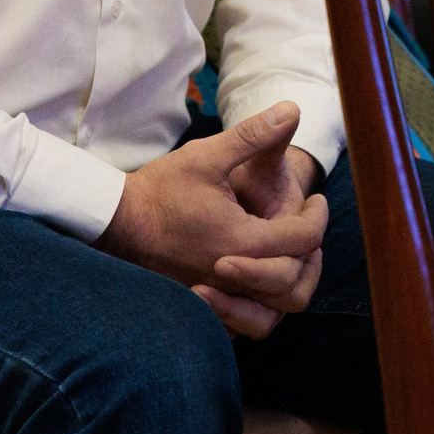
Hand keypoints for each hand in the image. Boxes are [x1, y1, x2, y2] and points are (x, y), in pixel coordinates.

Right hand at [96, 104, 328, 337]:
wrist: (114, 223)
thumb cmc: (160, 189)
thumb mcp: (207, 155)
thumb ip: (253, 135)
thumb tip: (292, 107)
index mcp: (240, 241)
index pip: (303, 240)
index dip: (318, 218)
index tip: (317, 200)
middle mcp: (230, 279)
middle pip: (294, 284)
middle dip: (309, 255)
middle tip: (308, 226)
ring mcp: (213, 300)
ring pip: (269, 317)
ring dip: (287, 288)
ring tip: (292, 257)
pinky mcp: (199, 309)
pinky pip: (240, 325)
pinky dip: (257, 308)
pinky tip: (259, 278)